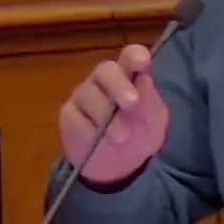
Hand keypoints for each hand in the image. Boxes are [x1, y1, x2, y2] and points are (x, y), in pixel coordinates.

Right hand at [57, 44, 169, 184]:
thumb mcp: (154, 121)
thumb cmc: (139, 135)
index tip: (142, 62)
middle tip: (132, 103)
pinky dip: (90, 132)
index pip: (130, 57)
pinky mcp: (69, 115)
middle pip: (105, 70)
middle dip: (119, 85)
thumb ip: (151, 100)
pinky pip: (76, 118)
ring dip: (106, 117)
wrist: (120, 167)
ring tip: (120, 137)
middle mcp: (104, 80)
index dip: (134, 56)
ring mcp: (84, 95)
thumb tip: (144, 79)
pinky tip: (98, 142)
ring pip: (89, 95)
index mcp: (129, 76)